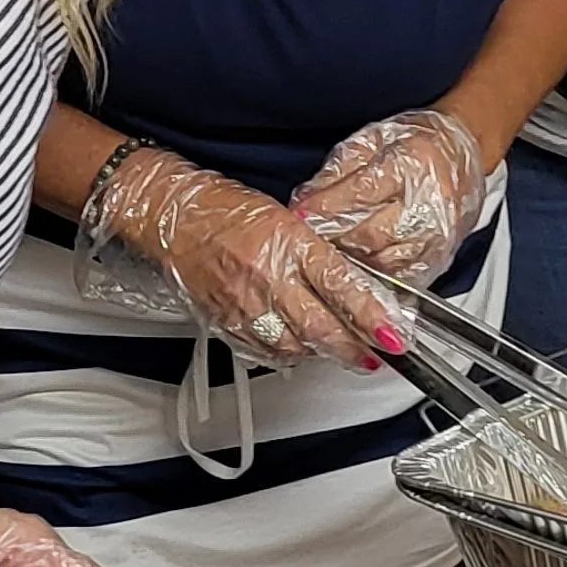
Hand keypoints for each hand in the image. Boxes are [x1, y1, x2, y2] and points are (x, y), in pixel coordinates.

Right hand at [77, 145, 405, 367]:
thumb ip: (317, 255)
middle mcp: (268, 276)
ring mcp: (244, 303)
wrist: (173, 216)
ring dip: (322, 354)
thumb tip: (352, 287)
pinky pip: (263, 351)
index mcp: (289, 242)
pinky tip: (299, 350)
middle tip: (375, 356)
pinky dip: (287, 355)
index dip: (372, 316)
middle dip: (354, 348)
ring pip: (295, 346)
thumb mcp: (286, 220)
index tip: (393, 334)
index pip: (341, 286)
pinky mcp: (225, 321)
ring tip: (340, 352)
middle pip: (322, 327)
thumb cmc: (226, 210)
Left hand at [296, 107, 486, 284]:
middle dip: (333, 239)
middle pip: (371, 234)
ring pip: (384, 262)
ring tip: (329, 255)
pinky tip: (357, 270)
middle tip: (307, 241)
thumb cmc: (416, 143)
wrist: (463, 152)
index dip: (325, 207)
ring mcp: (438, 235)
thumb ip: (337, 172)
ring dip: (351, 262)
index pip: (361, 193)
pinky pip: (402, 278)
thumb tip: (305, 201)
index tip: (299, 215)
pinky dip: (376, 278)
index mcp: (411, 163)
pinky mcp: (441, 258)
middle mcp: (429, 202)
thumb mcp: (371, 141)